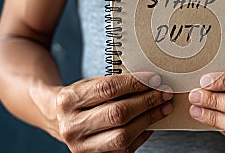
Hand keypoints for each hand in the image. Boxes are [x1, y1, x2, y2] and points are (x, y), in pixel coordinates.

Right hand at [45, 73, 172, 152]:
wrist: (60, 120)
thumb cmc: (81, 99)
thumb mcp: (89, 84)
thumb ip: (114, 82)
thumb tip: (150, 82)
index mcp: (69, 100)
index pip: (108, 89)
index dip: (135, 83)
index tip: (155, 79)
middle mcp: (72, 125)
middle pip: (118, 113)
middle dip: (147, 102)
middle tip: (164, 93)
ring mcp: (81, 146)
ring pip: (123, 135)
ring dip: (149, 119)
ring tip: (164, 107)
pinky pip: (125, 148)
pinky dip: (143, 134)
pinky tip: (151, 122)